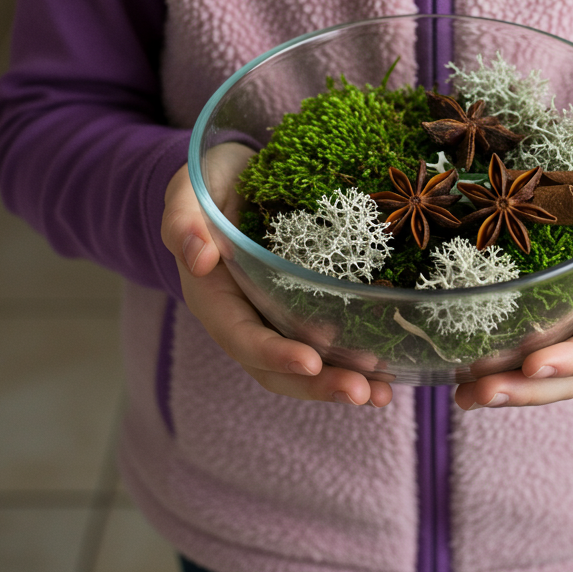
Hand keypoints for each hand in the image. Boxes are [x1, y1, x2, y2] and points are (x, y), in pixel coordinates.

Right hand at [161, 142, 393, 407]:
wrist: (233, 176)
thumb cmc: (208, 183)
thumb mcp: (188, 193)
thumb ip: (183, 221)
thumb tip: (199, 260)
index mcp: (215, 298)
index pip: (241, 337)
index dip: (274, 354)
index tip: (311, 362)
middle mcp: (245, 317)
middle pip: (276, 367)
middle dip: (318, 385)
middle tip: (361, 391)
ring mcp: (275, 316)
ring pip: (305, 365)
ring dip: (342, 382)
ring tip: (382, 394)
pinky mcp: (303, 307)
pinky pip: (328, 343)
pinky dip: (356, 361)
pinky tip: (389, 374)